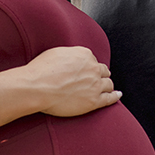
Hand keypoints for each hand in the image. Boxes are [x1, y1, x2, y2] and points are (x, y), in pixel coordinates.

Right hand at [0, 46, 120, 117]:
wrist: (37, 87)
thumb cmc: (41, 70)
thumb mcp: (56, 53)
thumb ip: (70, 55)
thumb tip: (73, 59)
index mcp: (85, 55)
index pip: (93, 60)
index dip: (89, 67)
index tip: (85, 72)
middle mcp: (93, 68)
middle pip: (103, 71)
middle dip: (99, 75)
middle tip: (94, 80)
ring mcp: (95, 85)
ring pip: (108, 84)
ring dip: (106, 86)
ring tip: (105, 89)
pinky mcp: (94, 101)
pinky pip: (110, 99)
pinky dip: (115, 96)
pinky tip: (117, 95)